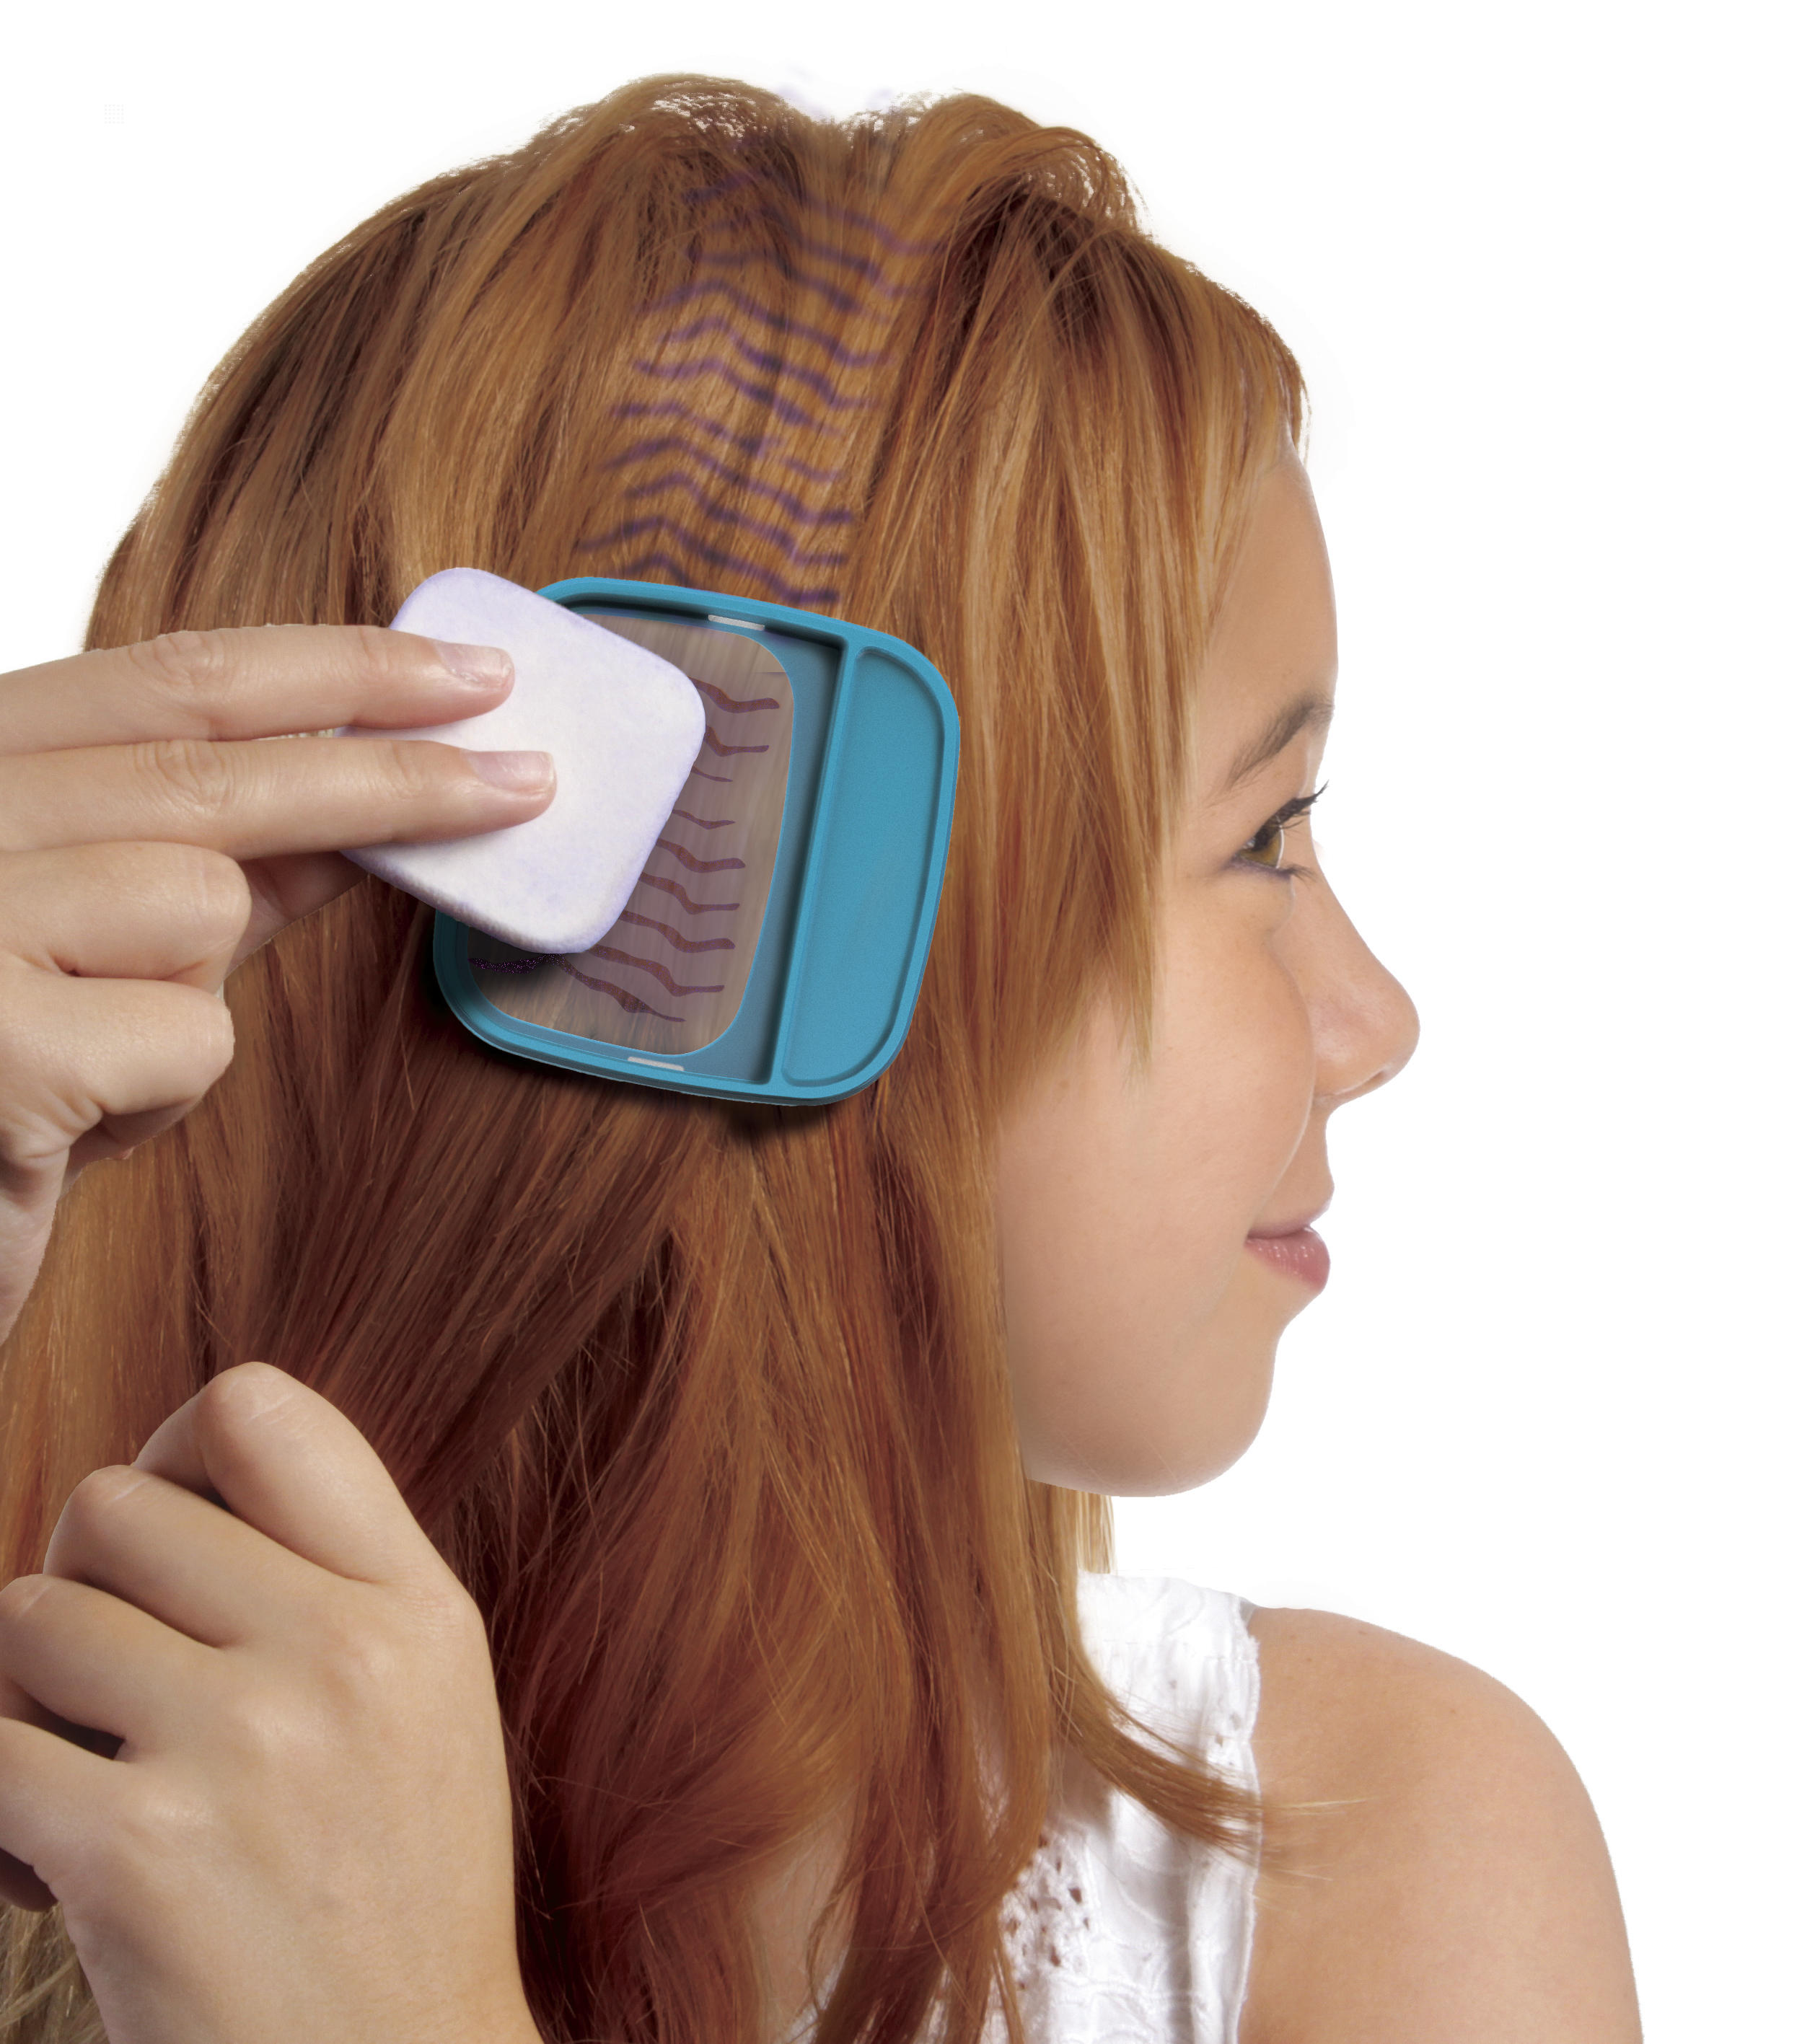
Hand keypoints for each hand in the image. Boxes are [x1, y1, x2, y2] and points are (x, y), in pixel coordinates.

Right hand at [0, 623, 555, 1346]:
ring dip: (186, 998)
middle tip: (533, 774)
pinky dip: (157, 1097)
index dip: (335, 666)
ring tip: (86, 1065)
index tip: (470, 666)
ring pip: (200, 902)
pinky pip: (185, 1037)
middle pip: (210, 767)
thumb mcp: (90, 948)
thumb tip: (370, 805)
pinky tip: (58, 1132)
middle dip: (393, 774)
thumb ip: (209, 864)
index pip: (167, 677)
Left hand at [0, 1361, 541, 2043]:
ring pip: (27, 1619)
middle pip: (111, 1505)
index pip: (258, 1410)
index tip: (164, 1540)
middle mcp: (339, 1652)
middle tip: (106, 1682)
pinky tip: (49, 1873)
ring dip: (25, 1703)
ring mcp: (241, 1746)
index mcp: (414, 1606)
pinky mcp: (136, 1853)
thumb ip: (330, 1573)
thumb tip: (167, 1475)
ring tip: (90, 1786)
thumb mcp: (427, 1697)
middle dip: (79, 1585)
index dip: (173, 1449)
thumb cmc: (395, 1888)